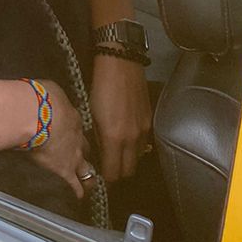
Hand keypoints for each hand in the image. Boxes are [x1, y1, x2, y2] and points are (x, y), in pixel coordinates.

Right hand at [26, 81, 92, 199]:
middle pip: (86, 148)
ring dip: (88, 176)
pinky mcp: (64, 170)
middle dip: (85, 153)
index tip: (71, 134)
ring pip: (87, 169)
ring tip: (90, 183)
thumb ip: (53, 97)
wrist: (35, 114)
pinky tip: (78, 197)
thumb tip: (48, 95)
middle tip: (83, 157)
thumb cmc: (39, 99)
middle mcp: (77, 138)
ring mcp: (73, 156)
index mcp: (73, 118)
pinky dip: (77, 192)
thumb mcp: (50, 90)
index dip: (75, 132)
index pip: (77, 128)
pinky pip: (74, 185)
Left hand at [89, 53, 151, 181]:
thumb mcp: (90, 113)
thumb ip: (96, 137)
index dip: (107, 178)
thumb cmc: (100, 85)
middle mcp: (132, 138)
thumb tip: (99, 152)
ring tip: (117, 153)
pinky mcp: (150, 122)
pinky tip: (127, 139)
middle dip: (119, 173)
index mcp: (114, 137)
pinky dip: (136, 147)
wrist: (121, 63)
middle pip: (129, 171)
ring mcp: (144, 130)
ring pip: (138, 159)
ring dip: (128, 160)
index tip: (100, 175)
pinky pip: (144, 144)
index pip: (114, 173)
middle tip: (109, 167)